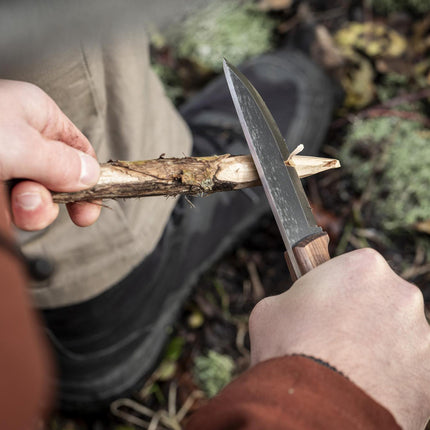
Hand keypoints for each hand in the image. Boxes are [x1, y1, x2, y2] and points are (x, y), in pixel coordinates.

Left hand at [0, 79, 100, 229]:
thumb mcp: (20, 145)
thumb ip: (61, 163)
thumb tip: (92, 176)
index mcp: (39, 114)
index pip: (81, 151)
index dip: (91, 181)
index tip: (89, 211)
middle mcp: (25, 137)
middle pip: (61, 177)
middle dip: (55, 198)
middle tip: (38, 204)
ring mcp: (7, 160)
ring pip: (37, 193)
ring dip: (32, 208)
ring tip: (17, 204)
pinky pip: (14, 202)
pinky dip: (15, 211)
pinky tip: (4, 208)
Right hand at [249, 248, 429, 429]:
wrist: (312, 406)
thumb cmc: (289, 346)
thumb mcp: (272, 307)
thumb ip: (294, 298)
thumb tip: (298, 308)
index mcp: (364, 266)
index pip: (355, 267)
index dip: (338, 287)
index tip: (326, 303)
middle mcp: (401, 294)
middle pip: (380, 298)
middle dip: (361, 313)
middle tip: (333, 335)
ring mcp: (421, 335)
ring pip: (396, 334)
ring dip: (378, 345)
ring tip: (346, 366)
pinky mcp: (429, 375)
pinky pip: (408, 368)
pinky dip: (390, 375)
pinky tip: (363, 385)